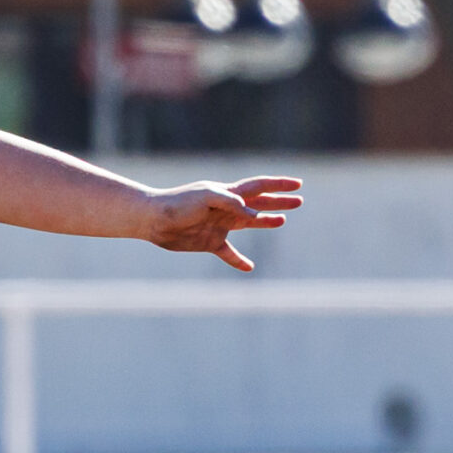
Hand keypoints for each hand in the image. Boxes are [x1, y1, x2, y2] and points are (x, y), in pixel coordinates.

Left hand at [144, 175, 301, 271]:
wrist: (153, 220)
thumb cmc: (178, 204)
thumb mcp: (206, 197)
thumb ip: (231, 202)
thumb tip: (252, 214)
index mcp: (227, 193)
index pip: (259, 186)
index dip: (278, 184)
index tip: (298, 184)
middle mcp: (226, 208)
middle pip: (258, 203)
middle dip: (278, 202)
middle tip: (299, 201)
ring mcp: (219, 225)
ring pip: (248, 224)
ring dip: (265, 222)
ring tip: (282, 222)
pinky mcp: (209, 242)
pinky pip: (228, 253)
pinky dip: (238, 260)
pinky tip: (249, 267)